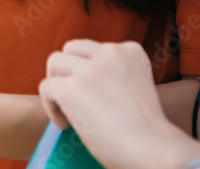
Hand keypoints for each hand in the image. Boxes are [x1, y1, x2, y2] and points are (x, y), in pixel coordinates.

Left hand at [38, 40, 199, 168]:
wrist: (153, 151)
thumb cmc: (147, 131)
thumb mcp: (138, 85)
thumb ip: (116, 74)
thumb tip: (85, 79)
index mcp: (130, 51)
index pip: (95, 49)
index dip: (88, 70)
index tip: (93, 91)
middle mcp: (109, 53)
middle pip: (71, 49)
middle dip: (68, 70)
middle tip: (72, 95)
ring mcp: (88, 70)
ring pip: (55, 62)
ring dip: (57, 84)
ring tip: (66, 107)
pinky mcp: (70, 89)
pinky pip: (46, 87)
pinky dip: (50, 106)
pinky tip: (64, 124)